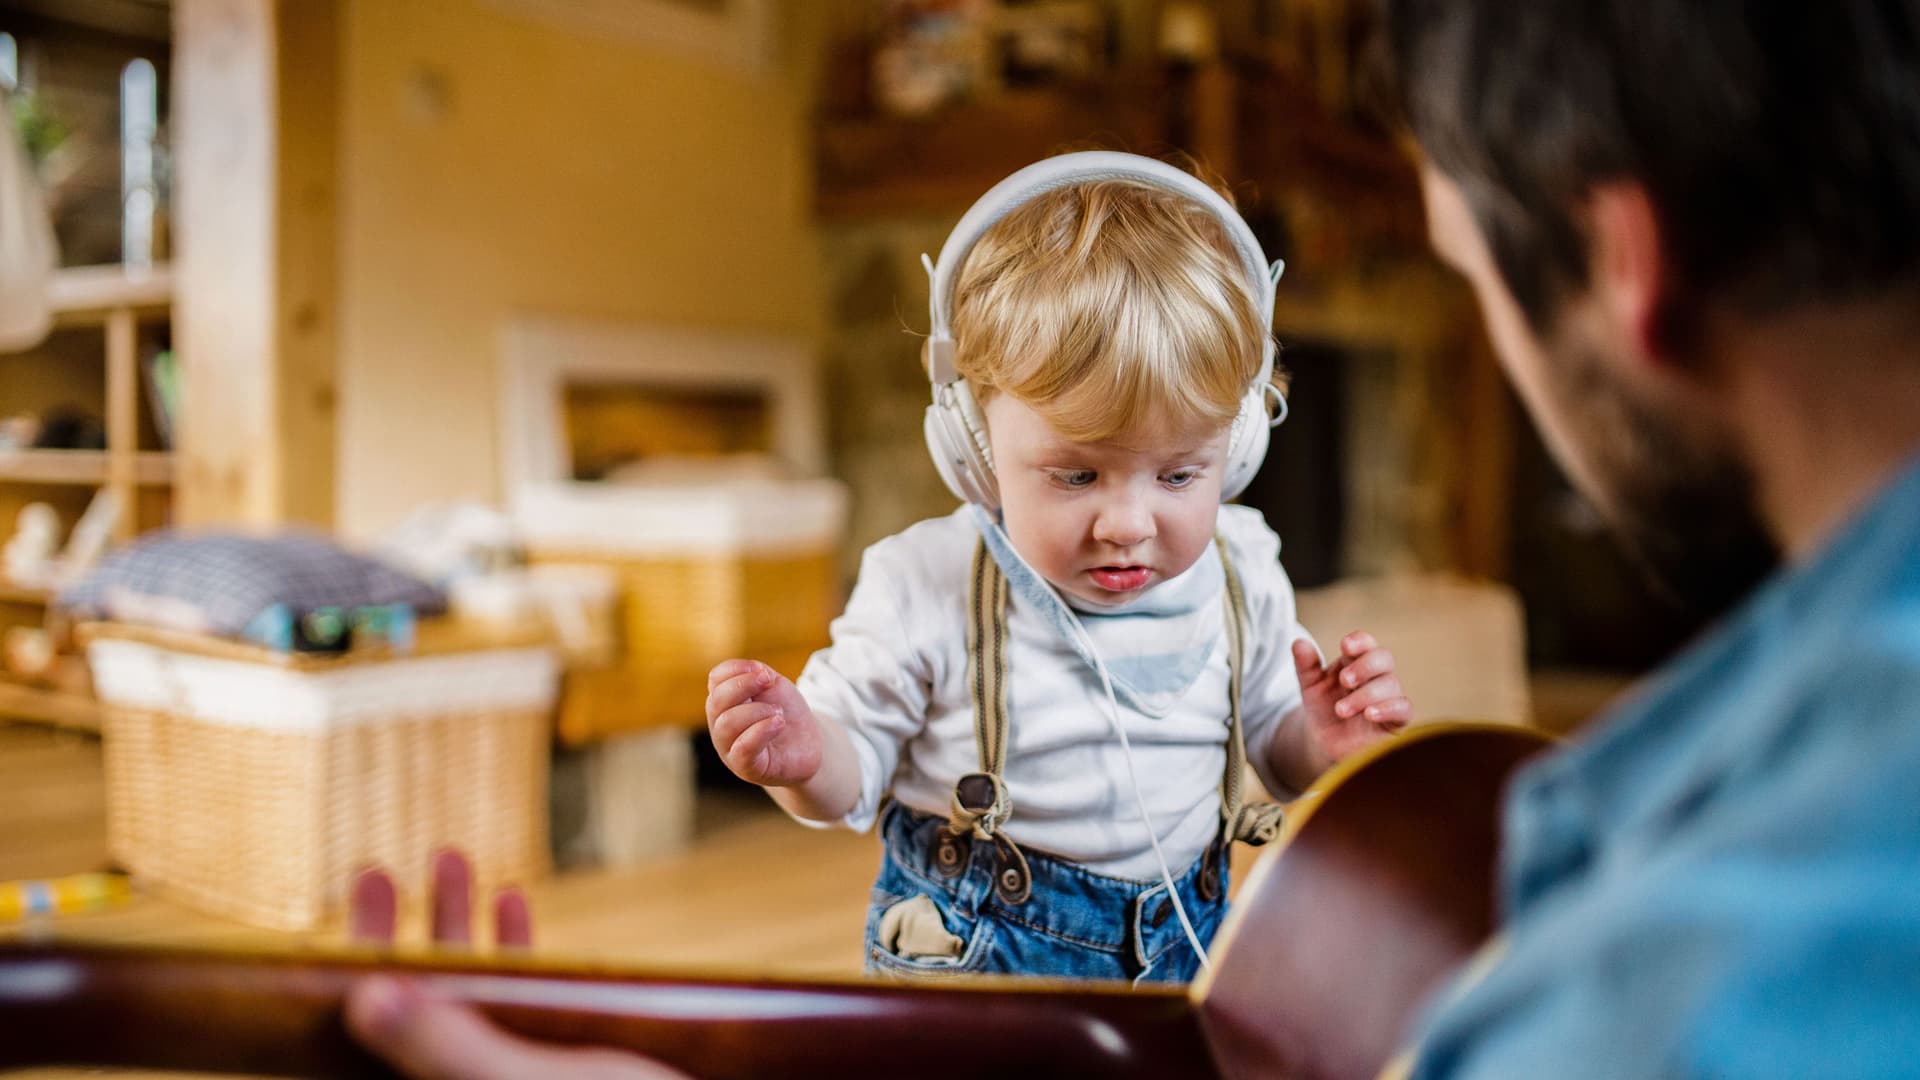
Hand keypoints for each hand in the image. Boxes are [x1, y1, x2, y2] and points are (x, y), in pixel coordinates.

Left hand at [344, 850, 693, 1079]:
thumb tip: (362, 999)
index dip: (339, 976)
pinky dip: (513, 948)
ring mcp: (511, 1073)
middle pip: (405, 1013)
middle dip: (391, 938)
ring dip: (454, 927)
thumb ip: (446, 1048)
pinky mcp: (558, 1062)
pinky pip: (520, 1003)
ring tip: (448, 859)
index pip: (365, 1040)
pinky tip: (513, 897)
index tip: (345, 911)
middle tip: (374, 870)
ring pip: (463, 999)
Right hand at [705, 659, 823, 786]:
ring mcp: (730, 749)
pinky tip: (779, 723)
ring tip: (778, 713)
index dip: (736, 669)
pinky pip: (742, 749)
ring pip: (726, 724)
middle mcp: (721, 726)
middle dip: (743, 685)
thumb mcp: (774, 687)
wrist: (807, 747)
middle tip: (769, 683)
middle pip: (716, 701)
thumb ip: (760, 674)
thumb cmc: (786, 715)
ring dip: (757, 711)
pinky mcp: (747, 768)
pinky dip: (762, 730)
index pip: (715, 680)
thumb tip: (753, 669)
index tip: (763, 671)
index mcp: (725, 703)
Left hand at [1292, 631, 1411, 775]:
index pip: (1366, 643)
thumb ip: (1305, 666)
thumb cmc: (1323, 711)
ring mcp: (1389, 697)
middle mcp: (1376, 677)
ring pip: (1391, 684)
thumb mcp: (1310, 688)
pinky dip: (1388, 708)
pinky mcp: (1397, 720)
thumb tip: (1298, 643)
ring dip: (1365, 694)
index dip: (1360, 641)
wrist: (1327, 745)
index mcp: (1356, 663)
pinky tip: (1369, 714)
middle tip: (1344, 680)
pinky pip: (1403, 708)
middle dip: (1365, 665)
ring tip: (1341, 710)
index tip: (1345, 646)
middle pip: (1384, 658)